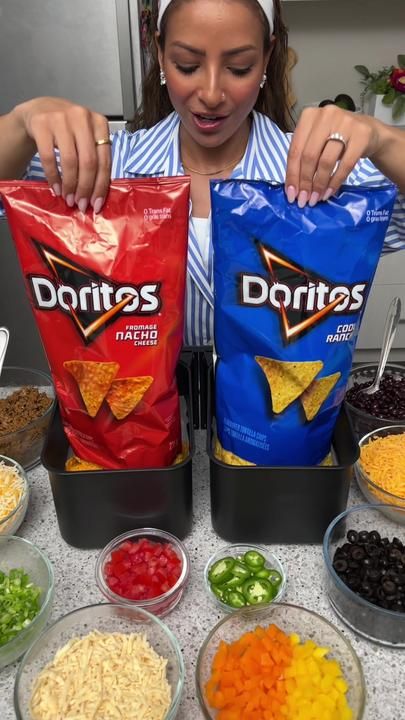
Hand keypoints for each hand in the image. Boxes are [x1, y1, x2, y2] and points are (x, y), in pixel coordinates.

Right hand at [13, 97, 110, 211]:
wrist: (40, 109)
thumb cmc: (69, 128)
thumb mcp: (87, 136)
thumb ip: (95, 157)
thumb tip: (97, 195)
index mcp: (99, 123)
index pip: (104, 160)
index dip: (101, 186)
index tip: (96, 204)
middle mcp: (82, 118)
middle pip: (88, 162)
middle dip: (85, 188)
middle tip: (81, 205)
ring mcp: (61, 119)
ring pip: (70, 161)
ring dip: (70, 185)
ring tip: (68, 199)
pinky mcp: (42, 124)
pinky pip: (49, 158)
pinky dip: (53, 177)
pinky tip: (56, 188)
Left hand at [285, 105, 380, 207]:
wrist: (370, 131)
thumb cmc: (337, 138)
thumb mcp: (317, 141)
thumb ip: (304, 157)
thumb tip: (293, 188)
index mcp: (309, 115)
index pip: (295, 149)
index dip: (291, 175)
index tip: (291, 195)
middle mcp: (326, 115)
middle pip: (309, 156)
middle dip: (305, 182)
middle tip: (304, 200)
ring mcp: (345, 123)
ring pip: (326, 161)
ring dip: (319, 185)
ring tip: (316, 198)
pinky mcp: (362, 135)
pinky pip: (345, 165)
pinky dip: (335, 182)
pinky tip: (329, 193)